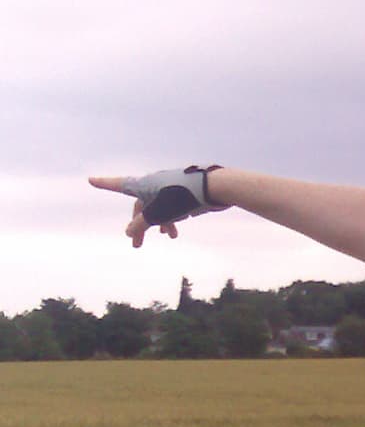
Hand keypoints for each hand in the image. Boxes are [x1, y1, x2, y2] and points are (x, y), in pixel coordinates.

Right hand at [89, 166, 226, 248]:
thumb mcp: (156, 214)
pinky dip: (171, 219)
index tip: (91, 181)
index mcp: (143, 185)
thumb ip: (140, 224)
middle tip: (136, 245)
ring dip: (159, 224)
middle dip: (139, 226)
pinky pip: (170, 207)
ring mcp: (167, 188)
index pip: (118, 185)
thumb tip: (128, 232)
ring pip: (157, 208)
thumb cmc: (181, 198)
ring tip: (168, 237)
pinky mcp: (181, 193)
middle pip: (140, 206)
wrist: (212, 188)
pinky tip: (176, 230)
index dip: (104, 184)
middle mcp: (153, 184)